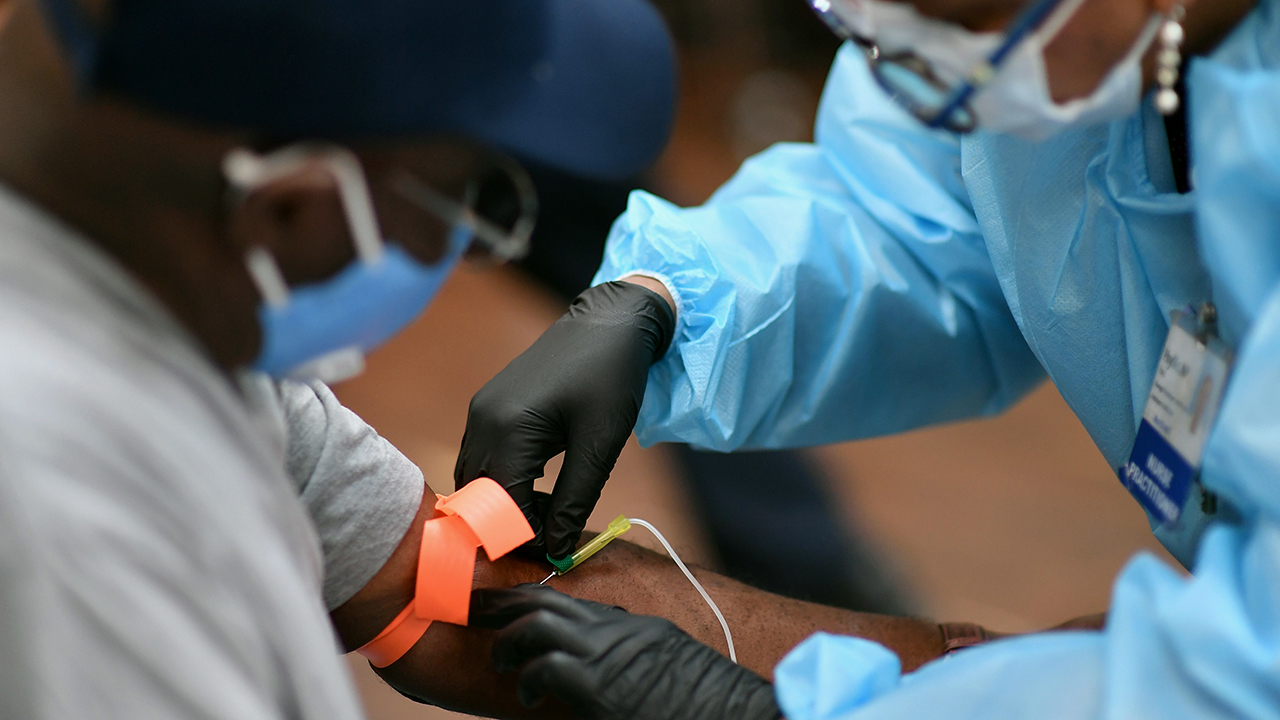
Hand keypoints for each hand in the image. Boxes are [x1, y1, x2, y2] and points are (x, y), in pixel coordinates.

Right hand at [455, 281, 674, 558]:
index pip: (498, 504)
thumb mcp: (600, 444)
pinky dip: (502, 478)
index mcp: (508, 428)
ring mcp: (482, 409)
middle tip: (550, 536)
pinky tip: (538, 483)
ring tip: (548, 510)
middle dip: (508, 523)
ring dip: (503, 502)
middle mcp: (483, 419)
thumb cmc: (611, 377)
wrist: (610, 320)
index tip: (552, 552)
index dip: (521, 535)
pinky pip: (483, 454)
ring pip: (476, 476)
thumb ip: (574, 499)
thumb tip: (556, 547)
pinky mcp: (489, 404)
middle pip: (477, 493)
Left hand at [471, 585, 780, 719]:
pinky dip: (527, 680)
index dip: (535, 601)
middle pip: (549, 599)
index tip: (510, 604)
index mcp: (639, 628)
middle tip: (474, 607)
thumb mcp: (671, 674)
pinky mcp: (602, 686)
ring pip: (540, 624)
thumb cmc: (708, 706)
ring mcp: (613, 654)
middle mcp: (622, 631)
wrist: (742, 719)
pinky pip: (547, 668)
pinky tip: (523, 697)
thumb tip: (609, 676)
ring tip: (498, 660)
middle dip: (506, 602)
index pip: (575, 602)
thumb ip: (637, 662)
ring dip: (510, 640)